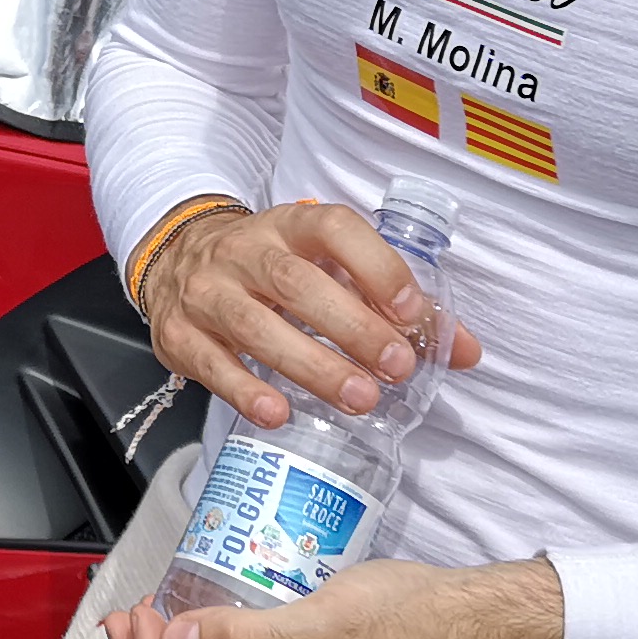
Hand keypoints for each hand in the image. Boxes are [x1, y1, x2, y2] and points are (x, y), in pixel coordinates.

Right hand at [142, 202, 476, 429]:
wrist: (174, 258)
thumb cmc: (268, 266)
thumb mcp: (323, 265)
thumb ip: (391, 304)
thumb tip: (463, 351)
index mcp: (289, 225)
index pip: (334, 230)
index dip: (376, 266)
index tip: (411, 310)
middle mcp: (244, 252)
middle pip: (296, 284)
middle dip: (352, 327)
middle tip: (396, 368)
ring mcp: (207, 292)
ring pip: (256, 327)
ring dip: (312, 366)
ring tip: (359, 399)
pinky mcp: (179, 334)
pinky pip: (212, 364)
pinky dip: (245, 390)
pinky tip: (278, 413)